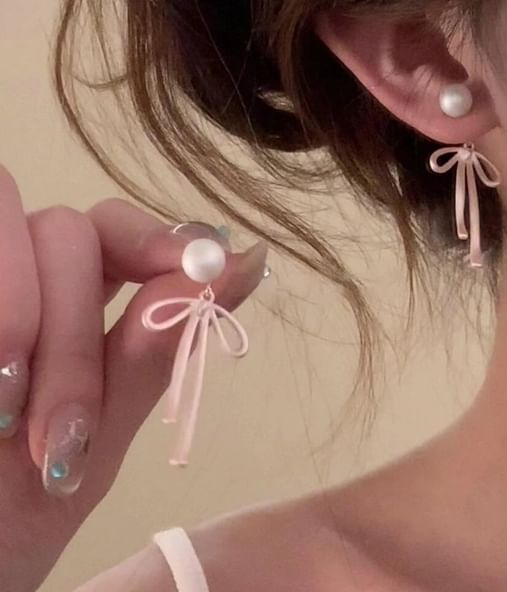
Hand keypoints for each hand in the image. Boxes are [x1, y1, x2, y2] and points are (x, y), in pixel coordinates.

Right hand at [0, 166, 267, 591]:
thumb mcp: (97, 432)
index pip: (118, 228)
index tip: (193, 269)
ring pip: (27, 233)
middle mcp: (21, 280)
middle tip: (69, 435)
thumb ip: (159, 346)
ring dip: (31, 330)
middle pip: (69, 229)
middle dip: (75, 336)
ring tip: (11, 425)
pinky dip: (0, 328)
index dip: (155, 239)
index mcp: (70, 304)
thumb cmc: (16, 512)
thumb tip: (248, 260)